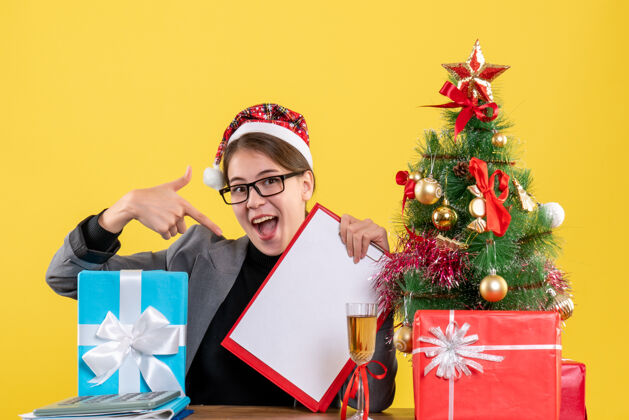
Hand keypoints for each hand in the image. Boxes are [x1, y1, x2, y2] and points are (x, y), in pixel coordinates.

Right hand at [99, 166, 222, 239]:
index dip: (212, 225)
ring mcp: (171, 221)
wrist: (135, 202)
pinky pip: (167, 236)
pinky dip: (161, 232)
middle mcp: (179, 213)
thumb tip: (190, 167)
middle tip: (164, 214)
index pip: (201, 216)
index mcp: (183, 204)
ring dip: (168, 228)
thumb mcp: (169, 187)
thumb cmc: (153, 194)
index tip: (220, 233)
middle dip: (175, 224)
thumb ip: (183, 180)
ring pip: (175, 232)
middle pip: (184, 228)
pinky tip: (155, 222)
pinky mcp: (163, 229)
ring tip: (159, 217)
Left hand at [339, 214, 388, 262]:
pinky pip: (366, 237)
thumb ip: (350, 238)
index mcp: (360, 223)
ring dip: (355, 249)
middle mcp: (366, 222)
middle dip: (349, 244)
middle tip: (350, 254)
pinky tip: (363, 254)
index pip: (346, 218)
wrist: (386, 256)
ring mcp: (374, 225)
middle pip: (350, 229)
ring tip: (356, 257)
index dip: (342, 229)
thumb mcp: (358, 243)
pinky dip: (363, 248)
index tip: (343, 241)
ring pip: (357, 235)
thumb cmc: (371, 250)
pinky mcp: (380, 230)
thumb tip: (339, 236)